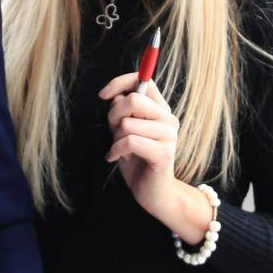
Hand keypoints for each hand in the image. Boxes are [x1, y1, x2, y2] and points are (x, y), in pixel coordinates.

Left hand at [99, 73, 211, 242]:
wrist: (153, 193)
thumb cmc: (136, 160)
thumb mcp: (126, 130)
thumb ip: (123, 111)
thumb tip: (115, 96)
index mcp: (160, 109)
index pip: (143, 80)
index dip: (119, 82)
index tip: (103, 95)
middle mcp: (168, 118)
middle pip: (133, 99)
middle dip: (113, 116)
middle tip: (113, 132)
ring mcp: (169, 135)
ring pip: (127, 123)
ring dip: (114, 138)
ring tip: (119, 149)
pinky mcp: (164, 153)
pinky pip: (129, 142)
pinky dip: (115, 151)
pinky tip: (115, 158)